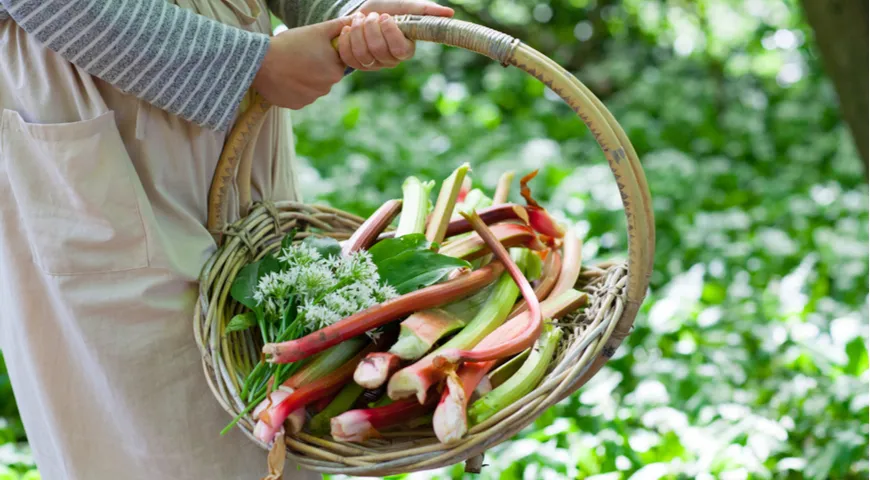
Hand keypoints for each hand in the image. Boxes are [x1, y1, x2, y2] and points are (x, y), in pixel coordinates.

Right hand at [252, 17, 352, 109]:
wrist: (261, 63)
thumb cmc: (291, 44)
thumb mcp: (317, 31)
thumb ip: (338, 27)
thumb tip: (354, 21)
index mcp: (335, 72)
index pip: (336, 62)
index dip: (324, 54)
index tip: (310, 49)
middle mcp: (326, 89)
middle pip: (324, 75)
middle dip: (315, 67)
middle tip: (298, 56)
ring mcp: (311, 99)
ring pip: (311, 86)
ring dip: (304, 78)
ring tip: (290, 66)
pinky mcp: (296, 105)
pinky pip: (299, 95)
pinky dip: (293, 88)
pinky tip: (284, 78)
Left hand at [337, 0, 453, 70]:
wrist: (362, 13)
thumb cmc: (385, 9)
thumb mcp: (403, 6)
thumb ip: (424, 10)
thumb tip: (450, 14)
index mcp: (405, 49)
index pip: (399, 49)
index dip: (390, 33)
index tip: (384, 16)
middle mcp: (390, 61)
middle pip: (378, 50)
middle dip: (370, 28)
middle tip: (370, 15)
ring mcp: (373, 65)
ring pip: (362, 54)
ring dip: (356, 32)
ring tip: (358, 19)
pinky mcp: (356, 64)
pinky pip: (348, 57)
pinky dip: (345, 39)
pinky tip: (347, 29)